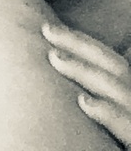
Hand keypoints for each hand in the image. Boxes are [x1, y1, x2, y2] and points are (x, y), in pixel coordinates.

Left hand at [44, 22, 130, 146]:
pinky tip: (84, 102)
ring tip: (55, 58)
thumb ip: (95, 103)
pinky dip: (110, 113)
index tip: (49, 28)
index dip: (84, 44)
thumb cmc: (116, 142)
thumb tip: (63, 86)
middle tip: (46, 31)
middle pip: (118, 70)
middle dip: (83, 47)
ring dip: (89, 72)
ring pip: (124, 92)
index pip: (113, 64)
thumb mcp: (109, 125)